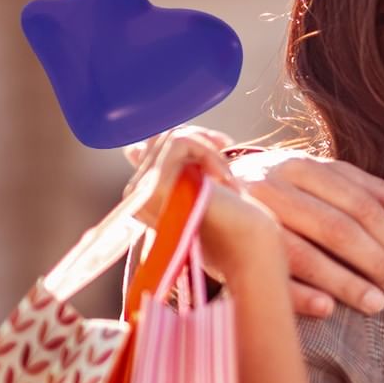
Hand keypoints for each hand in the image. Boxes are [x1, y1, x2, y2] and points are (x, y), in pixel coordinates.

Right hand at [126, 130, 281, 283]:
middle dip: (201, 142)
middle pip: (161, 136)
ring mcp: (142, 193)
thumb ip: (170, 166)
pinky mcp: (157, 188)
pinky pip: (179, 142)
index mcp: (141, 195)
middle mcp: (135, 195)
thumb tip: (133, 149)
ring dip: (206, 147)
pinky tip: (224, 178)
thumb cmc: (231, 217)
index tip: (219, 154)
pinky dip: (207, 151)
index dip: (188, 142)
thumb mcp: (196, 185)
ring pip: (169, 135)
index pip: (151, 144)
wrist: (249, 247)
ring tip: (224, 174)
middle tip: (225, 169)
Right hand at [233, 152, 383, 317]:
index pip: (359, 204)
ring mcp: (248, 219)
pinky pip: (267, 276)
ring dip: (343, 283)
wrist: (205, 193)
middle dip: (372, 261)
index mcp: (303, 167)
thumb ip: (380, 194)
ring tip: (374, 304)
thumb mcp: (330, 181)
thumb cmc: (285, 189)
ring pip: (303, 254)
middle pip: (336, 228)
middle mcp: (273, 187)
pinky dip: (299, 295)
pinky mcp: (227, 250)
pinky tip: (327, 310)